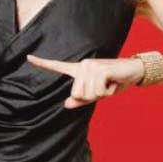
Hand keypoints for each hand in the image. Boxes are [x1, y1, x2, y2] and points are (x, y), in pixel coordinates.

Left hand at [26, 54, 144, 108]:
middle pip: (77, 94)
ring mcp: (89, 65)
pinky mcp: (99, 69)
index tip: (28, 57)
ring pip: (87, 94)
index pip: (57, 66)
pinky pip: (98, 91)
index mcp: (78, 70)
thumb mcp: (97, 94)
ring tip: (109, 84)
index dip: (42, 63)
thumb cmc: (115, 83)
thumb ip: (81, 100)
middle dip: (93, 97)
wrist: (135, 72)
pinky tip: (113, 82)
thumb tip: (66, 104)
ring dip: (102, 94)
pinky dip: (108, 92)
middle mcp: (81, 65)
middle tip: (104, 88)